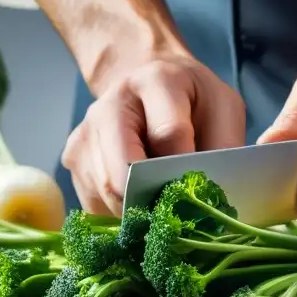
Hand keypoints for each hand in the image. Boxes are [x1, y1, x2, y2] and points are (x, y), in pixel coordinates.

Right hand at [62, 49, 245, 215]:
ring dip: (138, 210)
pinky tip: (140, 201)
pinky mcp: (73, 158)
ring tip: (161, 203)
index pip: (168, 134)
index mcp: (156, 82)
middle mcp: (111, 104)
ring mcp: (86, 132)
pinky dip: (120, 213)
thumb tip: (213, 197)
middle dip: (154, 200)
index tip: (200, 187)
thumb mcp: (224, 108)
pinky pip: (94, 202)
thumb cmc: (192, 100)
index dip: (186, 168)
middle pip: (124, 171)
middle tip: (178, 214)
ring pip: (106, 192)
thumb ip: (223, 146)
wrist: (150, 84)